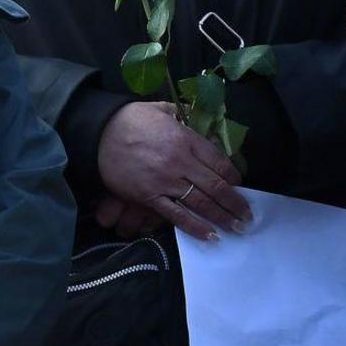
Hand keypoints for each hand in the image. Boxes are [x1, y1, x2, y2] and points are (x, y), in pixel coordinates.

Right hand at [98, 102, 248, 239]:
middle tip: (247, 216)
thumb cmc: (130, 120)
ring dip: (222, 217)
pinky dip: (195, 226)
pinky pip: (176, 215)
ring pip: (201, 202)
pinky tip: (210, 235)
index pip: (219, 163)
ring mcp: (165, 181)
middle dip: (235, 203)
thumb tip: (190, 119)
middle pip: (216, 186)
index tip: (240, 187)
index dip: (234, 178)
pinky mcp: (149, 196)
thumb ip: (180, 117)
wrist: (98, 133)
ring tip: (237, 228)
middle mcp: (181, 162)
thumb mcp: (160, 110)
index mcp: (186, 139)